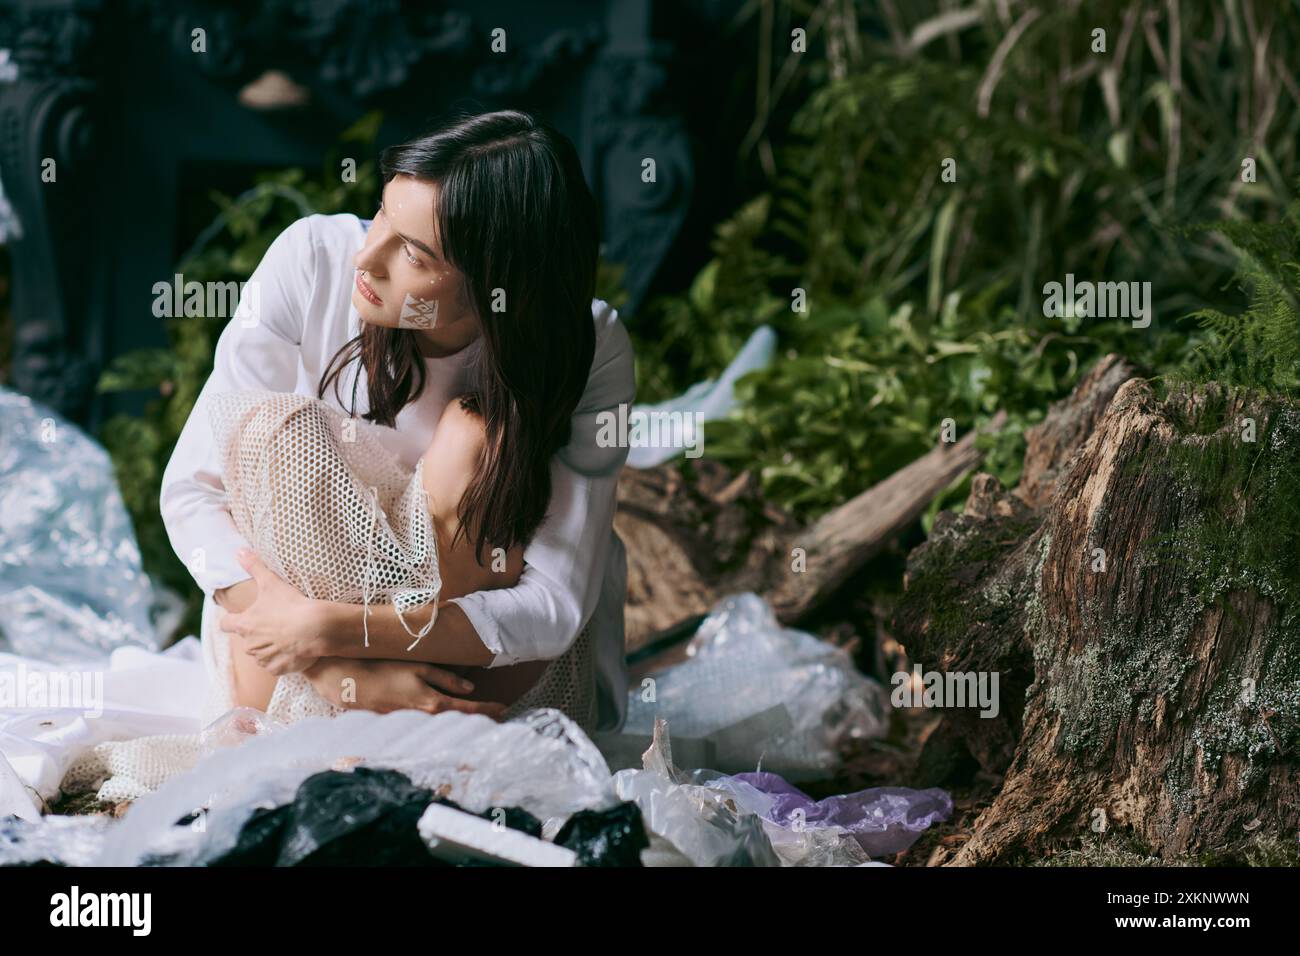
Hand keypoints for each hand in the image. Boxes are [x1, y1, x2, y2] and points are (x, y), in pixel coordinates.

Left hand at [218, 549, 325, 675]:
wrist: (314, 629)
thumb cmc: (291, 605)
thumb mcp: (271, 582)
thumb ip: (254, 566)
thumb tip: (238, 550)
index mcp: (244, 624)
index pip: (226, 624)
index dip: (230, 620)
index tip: (236, 618)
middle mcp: (249, 644)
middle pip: (246, 640)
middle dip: (257, 634)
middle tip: (274, 624)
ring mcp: (263, 658)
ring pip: (260, 654)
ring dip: (269, 647)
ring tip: (286, 636)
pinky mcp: (277, 668)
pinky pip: (275, 665)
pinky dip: (281, 659)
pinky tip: (293, 649)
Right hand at [305, 658, 509, 717]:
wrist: (349, 682)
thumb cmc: (384, 668)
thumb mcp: (419, 667)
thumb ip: (445, 678)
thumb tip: (470, 687)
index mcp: (432, 703)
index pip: (467, 709)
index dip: (487, 709)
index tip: (503, 709)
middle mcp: (424, 716)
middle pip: (458, 720)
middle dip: (478, 717)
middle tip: (497, 715)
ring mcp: (411, 722)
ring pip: (442, 723)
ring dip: (460, 720)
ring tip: (478, 716)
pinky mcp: (399, 722)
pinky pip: (426, 722)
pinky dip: (440, 720)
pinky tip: (446, 715)